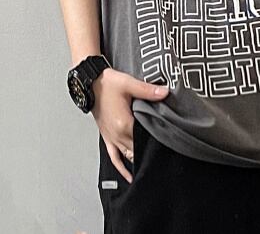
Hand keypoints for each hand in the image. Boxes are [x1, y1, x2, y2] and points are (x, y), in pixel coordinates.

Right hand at [91, 67, 169, 183]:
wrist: (89, 84)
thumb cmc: (106, 84)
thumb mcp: (128, 83)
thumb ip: (148, 90)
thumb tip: (165, 92)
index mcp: (124, 124)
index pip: (145, 137)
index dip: (158, 139)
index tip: (169, 142)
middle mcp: (117, 135)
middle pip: (138, 149)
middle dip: (150, 152)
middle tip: (165, 157)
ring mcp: (112, 138)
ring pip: (128, 156)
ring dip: (138, 161)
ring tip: (151, 166)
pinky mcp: (107, 138)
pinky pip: (114, 157)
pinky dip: (121, 168)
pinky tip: (128, 175)